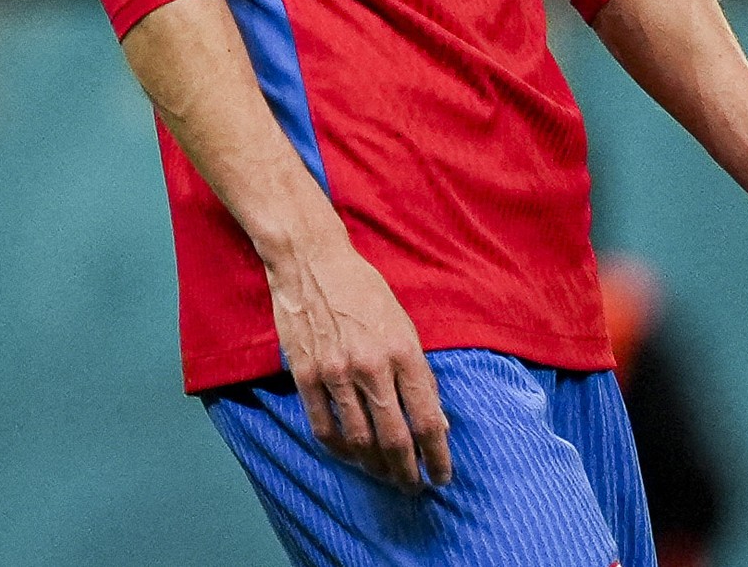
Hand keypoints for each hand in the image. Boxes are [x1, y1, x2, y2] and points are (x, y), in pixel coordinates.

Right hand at [262, 224, 452, 490]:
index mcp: (403, 351)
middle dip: (407, 472)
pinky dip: (339, 449)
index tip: (441, 475)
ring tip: (384, 475)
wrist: (311, 261)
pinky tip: (350, 455)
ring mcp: (335, 372)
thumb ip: (419, 374)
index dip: (438, 456)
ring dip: (375, 467)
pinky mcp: (305, 373)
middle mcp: (371, 366)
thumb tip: (435, 422)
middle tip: (413, 486)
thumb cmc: (363, 290)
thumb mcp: (404, 324)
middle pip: (394, 440)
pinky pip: (323, 426)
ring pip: (358, 440)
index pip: (427, 420)